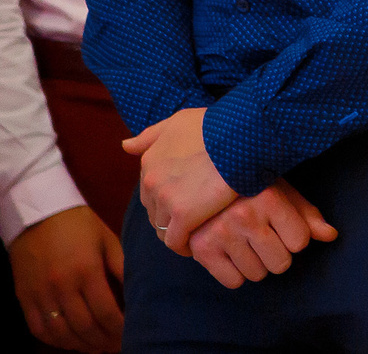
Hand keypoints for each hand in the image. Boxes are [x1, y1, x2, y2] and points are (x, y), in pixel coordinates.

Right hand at [9, 205, 123, 350]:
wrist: (37, 211)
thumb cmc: (78, 224)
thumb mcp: (107, 239)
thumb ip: (121, 266)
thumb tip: (138, 291)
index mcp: (86, 270)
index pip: (106, 311)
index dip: (119, 329)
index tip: (130, 334)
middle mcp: (62, 286)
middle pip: (85, 327)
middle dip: (103, 341)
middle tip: (116, 346)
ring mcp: (40, 294)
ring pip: (62, 333)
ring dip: (81, 345)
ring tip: (96, 347)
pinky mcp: (24, 297)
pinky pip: (39, 329)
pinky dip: (55, 340)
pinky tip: (70, 342)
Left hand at [122, 106, 236, 254]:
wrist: (242, 134)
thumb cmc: (217, 125)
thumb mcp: (180, 121)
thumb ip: (151, 135)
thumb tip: (125, 145)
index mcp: (149, 160)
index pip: (151, 191)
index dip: (169, 198)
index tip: (188, 201)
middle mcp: (151, 180)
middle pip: (155, 211)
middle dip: (171, 217)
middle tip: (195, 219)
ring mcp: (165, 198)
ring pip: (163, 228)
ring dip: (178, 232)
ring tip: (198, 233)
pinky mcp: (183, 215)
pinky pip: (176, 241)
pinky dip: (185, 246)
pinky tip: (199, 245)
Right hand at [183, 180, 337, 290]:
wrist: (205, 183)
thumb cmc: (252, 189)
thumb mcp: (282, 192)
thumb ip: (306, 215)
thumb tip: (331, 235)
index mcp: (269, 198)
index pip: (300, 242)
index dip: (295, 237)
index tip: (283, 226)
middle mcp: (245, 216)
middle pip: (281, 263)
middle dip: (277, 255)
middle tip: (264, 238)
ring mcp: (222, 233)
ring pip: (257, 275)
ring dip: (256, 264)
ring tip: (246, 243)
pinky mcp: (202, 249)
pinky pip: (233, 282)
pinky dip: (236, 274)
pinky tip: (232, 254)